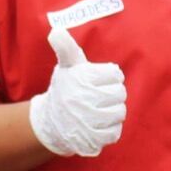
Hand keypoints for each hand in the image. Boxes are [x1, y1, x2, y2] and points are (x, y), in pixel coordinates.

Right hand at [28, 26, 126, 156]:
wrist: (50, 122)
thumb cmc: (65, 89)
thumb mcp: (66, 67)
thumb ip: (66, 48)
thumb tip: (56, 31)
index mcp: (82, 78)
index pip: (115, 74)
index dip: (109, 77)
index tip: (97, 81)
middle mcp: (84, 99)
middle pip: (120, 93)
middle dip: (112, 95)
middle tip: (98, 97)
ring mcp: (89, 120)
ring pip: (120, 112)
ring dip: (112, 112)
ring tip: (98, 110)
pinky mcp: (92, 139)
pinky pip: (115, 132)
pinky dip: (110, 129)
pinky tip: (98, 124)